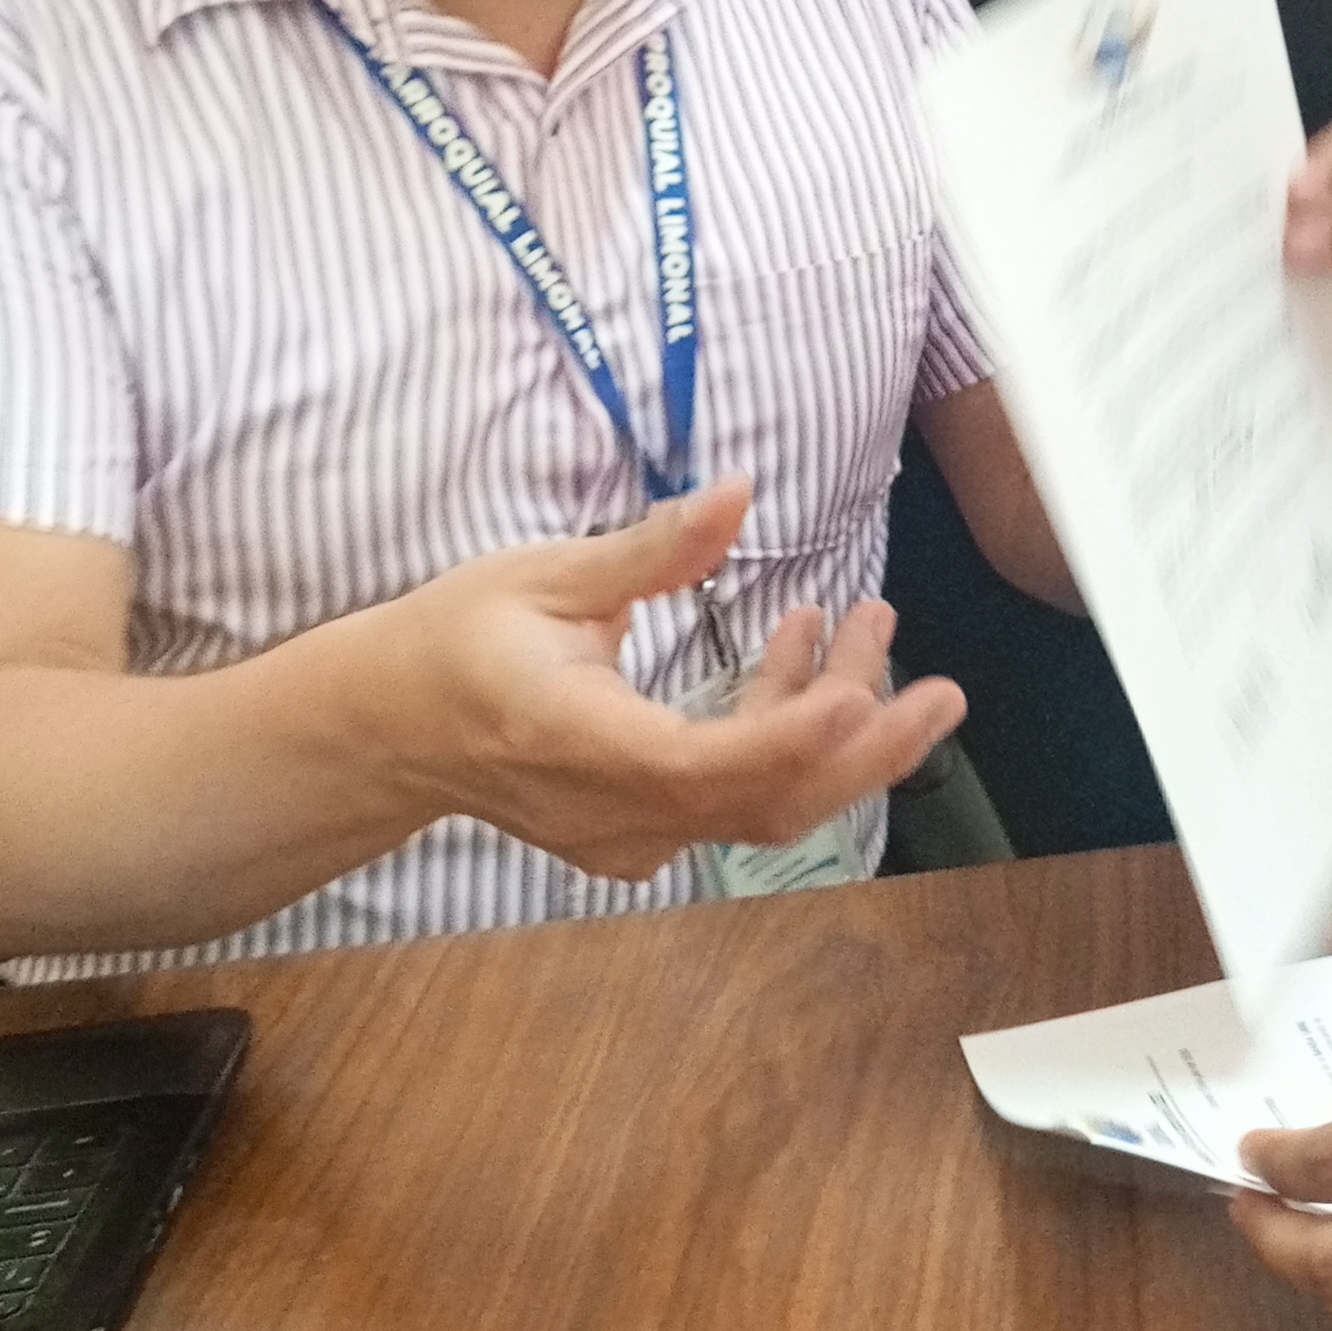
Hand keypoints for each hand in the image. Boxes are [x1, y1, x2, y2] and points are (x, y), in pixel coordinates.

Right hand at [383, 479, 963, 881]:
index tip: (866, 695)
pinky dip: (787, 737)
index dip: (792, 736)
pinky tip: (800, 652)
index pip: (704, 763)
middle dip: (865, 748)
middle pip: (765, 804)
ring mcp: (630, 835)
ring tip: (869, 627)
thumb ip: (650, 551)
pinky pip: (737, 800)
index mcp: (579, 742)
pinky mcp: (643, 832)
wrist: (388, 733)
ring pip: (762, 804)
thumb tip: (736, 495)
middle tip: (943, 692)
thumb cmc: (454, 643)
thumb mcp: (543, 576)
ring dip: (834, 729)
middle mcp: (613, 810)